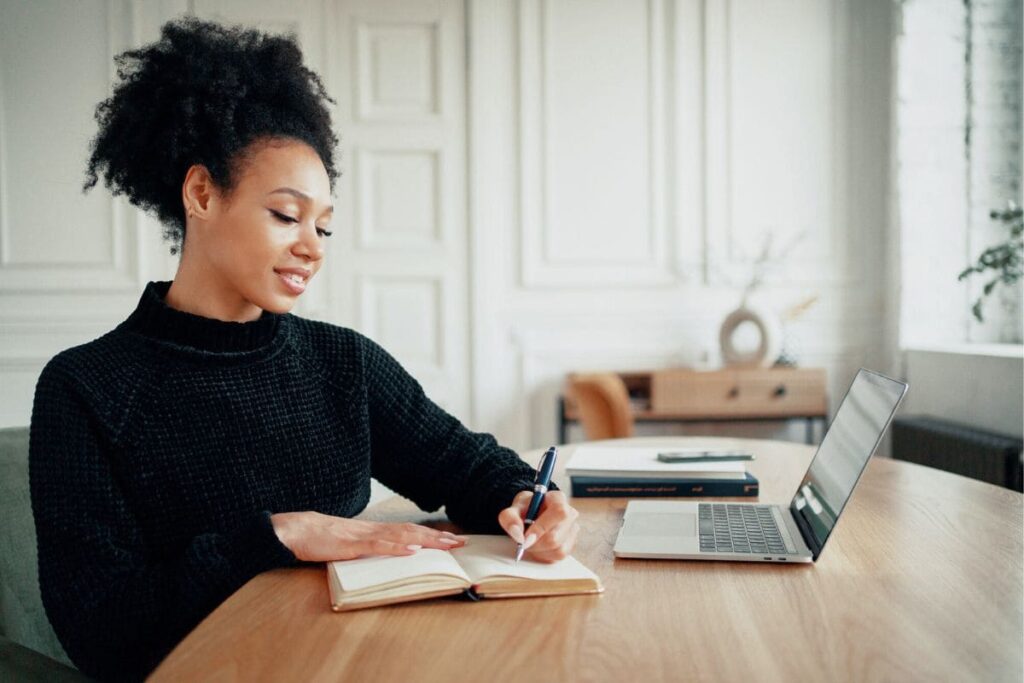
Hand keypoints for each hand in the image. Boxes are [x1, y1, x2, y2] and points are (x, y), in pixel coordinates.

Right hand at [270, 511, 466, 561]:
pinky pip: (377, 546)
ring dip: (426, 541)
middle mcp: (373, 529)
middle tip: (461, 543)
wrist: (295, 530)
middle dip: (438, 537)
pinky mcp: (351, 545)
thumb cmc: (319, 538)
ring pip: (401, 536)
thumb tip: (386, 557)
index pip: (408, 531)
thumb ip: (367, 549)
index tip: (452, 540)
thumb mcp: (348, 545)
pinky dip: (397, 548)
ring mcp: (363, 536)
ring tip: (446, 545)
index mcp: (373, 530)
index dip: (431, 535)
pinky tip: (412, 551)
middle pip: (411, 531)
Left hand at [497, 490, 579, 562]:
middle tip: (523, 541)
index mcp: (557, 498)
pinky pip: (559, 556)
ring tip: (530, 542)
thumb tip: (518, 535)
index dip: (542, 527)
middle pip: (556, 536)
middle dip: (535, 543)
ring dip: (539, 550)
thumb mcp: (512, 509)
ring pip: (558, 549)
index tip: (526, 537)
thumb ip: (510, 518)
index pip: (558, 511)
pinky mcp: (571, 544)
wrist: (530, 515)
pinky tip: (538, 547)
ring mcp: (573, 529)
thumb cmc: (524, 510)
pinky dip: (544, 555)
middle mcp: (570, 513)